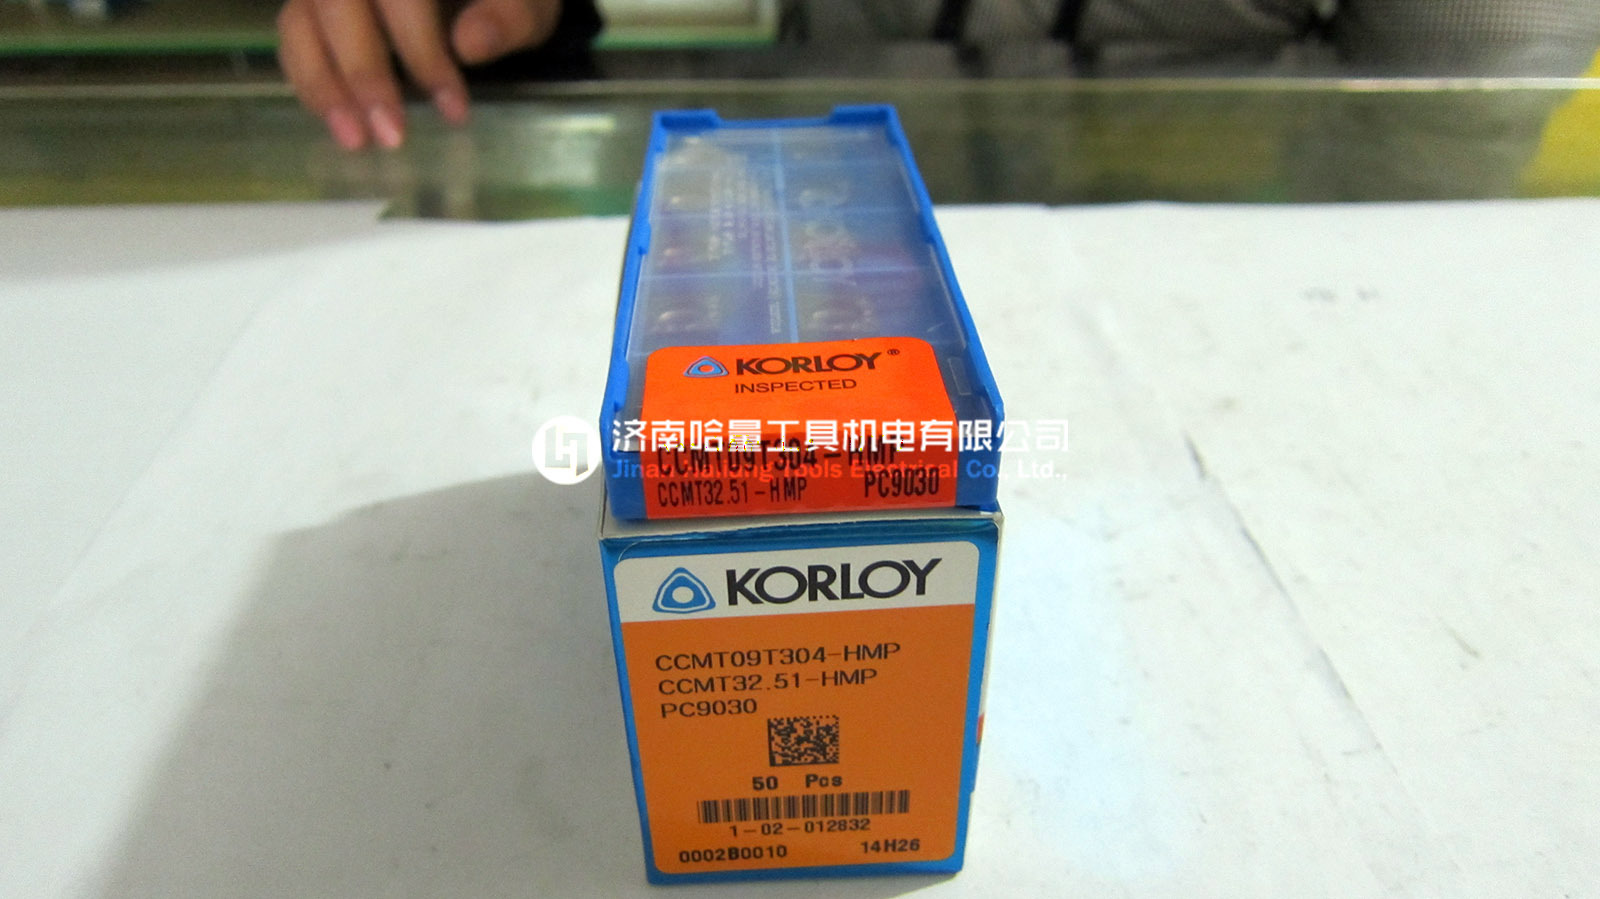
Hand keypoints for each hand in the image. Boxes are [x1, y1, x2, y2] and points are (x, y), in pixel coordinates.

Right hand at [277, 0, 562, 149]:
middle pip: (338, 3)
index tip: (454, 110)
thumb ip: (509, 14)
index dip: (424, 52)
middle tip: (392, 136)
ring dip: (324, 83)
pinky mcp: (315, 7)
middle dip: (364, 73)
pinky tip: (340, 123)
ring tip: (355, 140)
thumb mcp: (527, 2)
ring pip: (302, 21)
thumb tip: (469, 43)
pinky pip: (294, 36)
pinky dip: (310, 80)